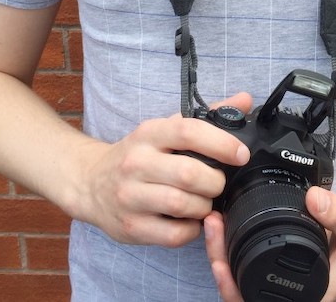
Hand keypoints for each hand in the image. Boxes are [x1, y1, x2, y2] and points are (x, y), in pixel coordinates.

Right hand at [73, 93, 252, 247]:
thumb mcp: (167, 128)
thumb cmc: (139, 154)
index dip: (220, 143)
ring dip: (204, 206)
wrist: (90, 182)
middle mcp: (136, 162)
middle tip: (219, 182)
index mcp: (149, 133)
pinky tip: (191, 220)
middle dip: (215, 181)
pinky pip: (173, 234)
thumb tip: (245, 100)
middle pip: (189, 174)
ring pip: (182, 205)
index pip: (188, 131)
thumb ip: (208, 116)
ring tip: (205, 201)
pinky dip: (192, 229)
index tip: (241, 154)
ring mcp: (130, 196)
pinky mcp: (130, 227)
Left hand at [204, 186, 335, 301]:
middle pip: (243, 289)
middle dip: (220, 262)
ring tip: (214, 220)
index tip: (219, 263)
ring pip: (245, 273)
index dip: (233, 290)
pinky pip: (253, 258)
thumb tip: (314, 199)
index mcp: (311, 294)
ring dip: (225, 251)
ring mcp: (289, 277)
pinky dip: (238, 243)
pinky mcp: (286, 259)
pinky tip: (229, 222)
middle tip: (212, 226)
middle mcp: (295, 291)